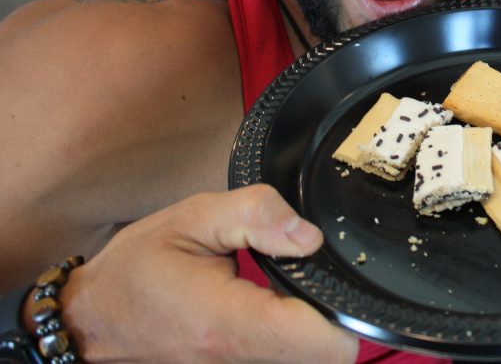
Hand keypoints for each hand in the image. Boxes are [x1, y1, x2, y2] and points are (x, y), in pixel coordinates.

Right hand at [61, 184, 358, 362]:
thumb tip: (310, 235)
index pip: (324, 343)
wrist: (91, 318)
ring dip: (312, 327)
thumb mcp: (193, 218)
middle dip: (333, 315)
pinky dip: (292, 336)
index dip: (345, 312)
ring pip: (306, 360)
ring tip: (286, 287)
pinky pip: (285, 358)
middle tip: (309, 275)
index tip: (335, 279)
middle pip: (324, 355)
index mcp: (228, 323)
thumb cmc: (136, 269)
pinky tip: (274, 306)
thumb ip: (256, 215)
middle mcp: (235, 360)